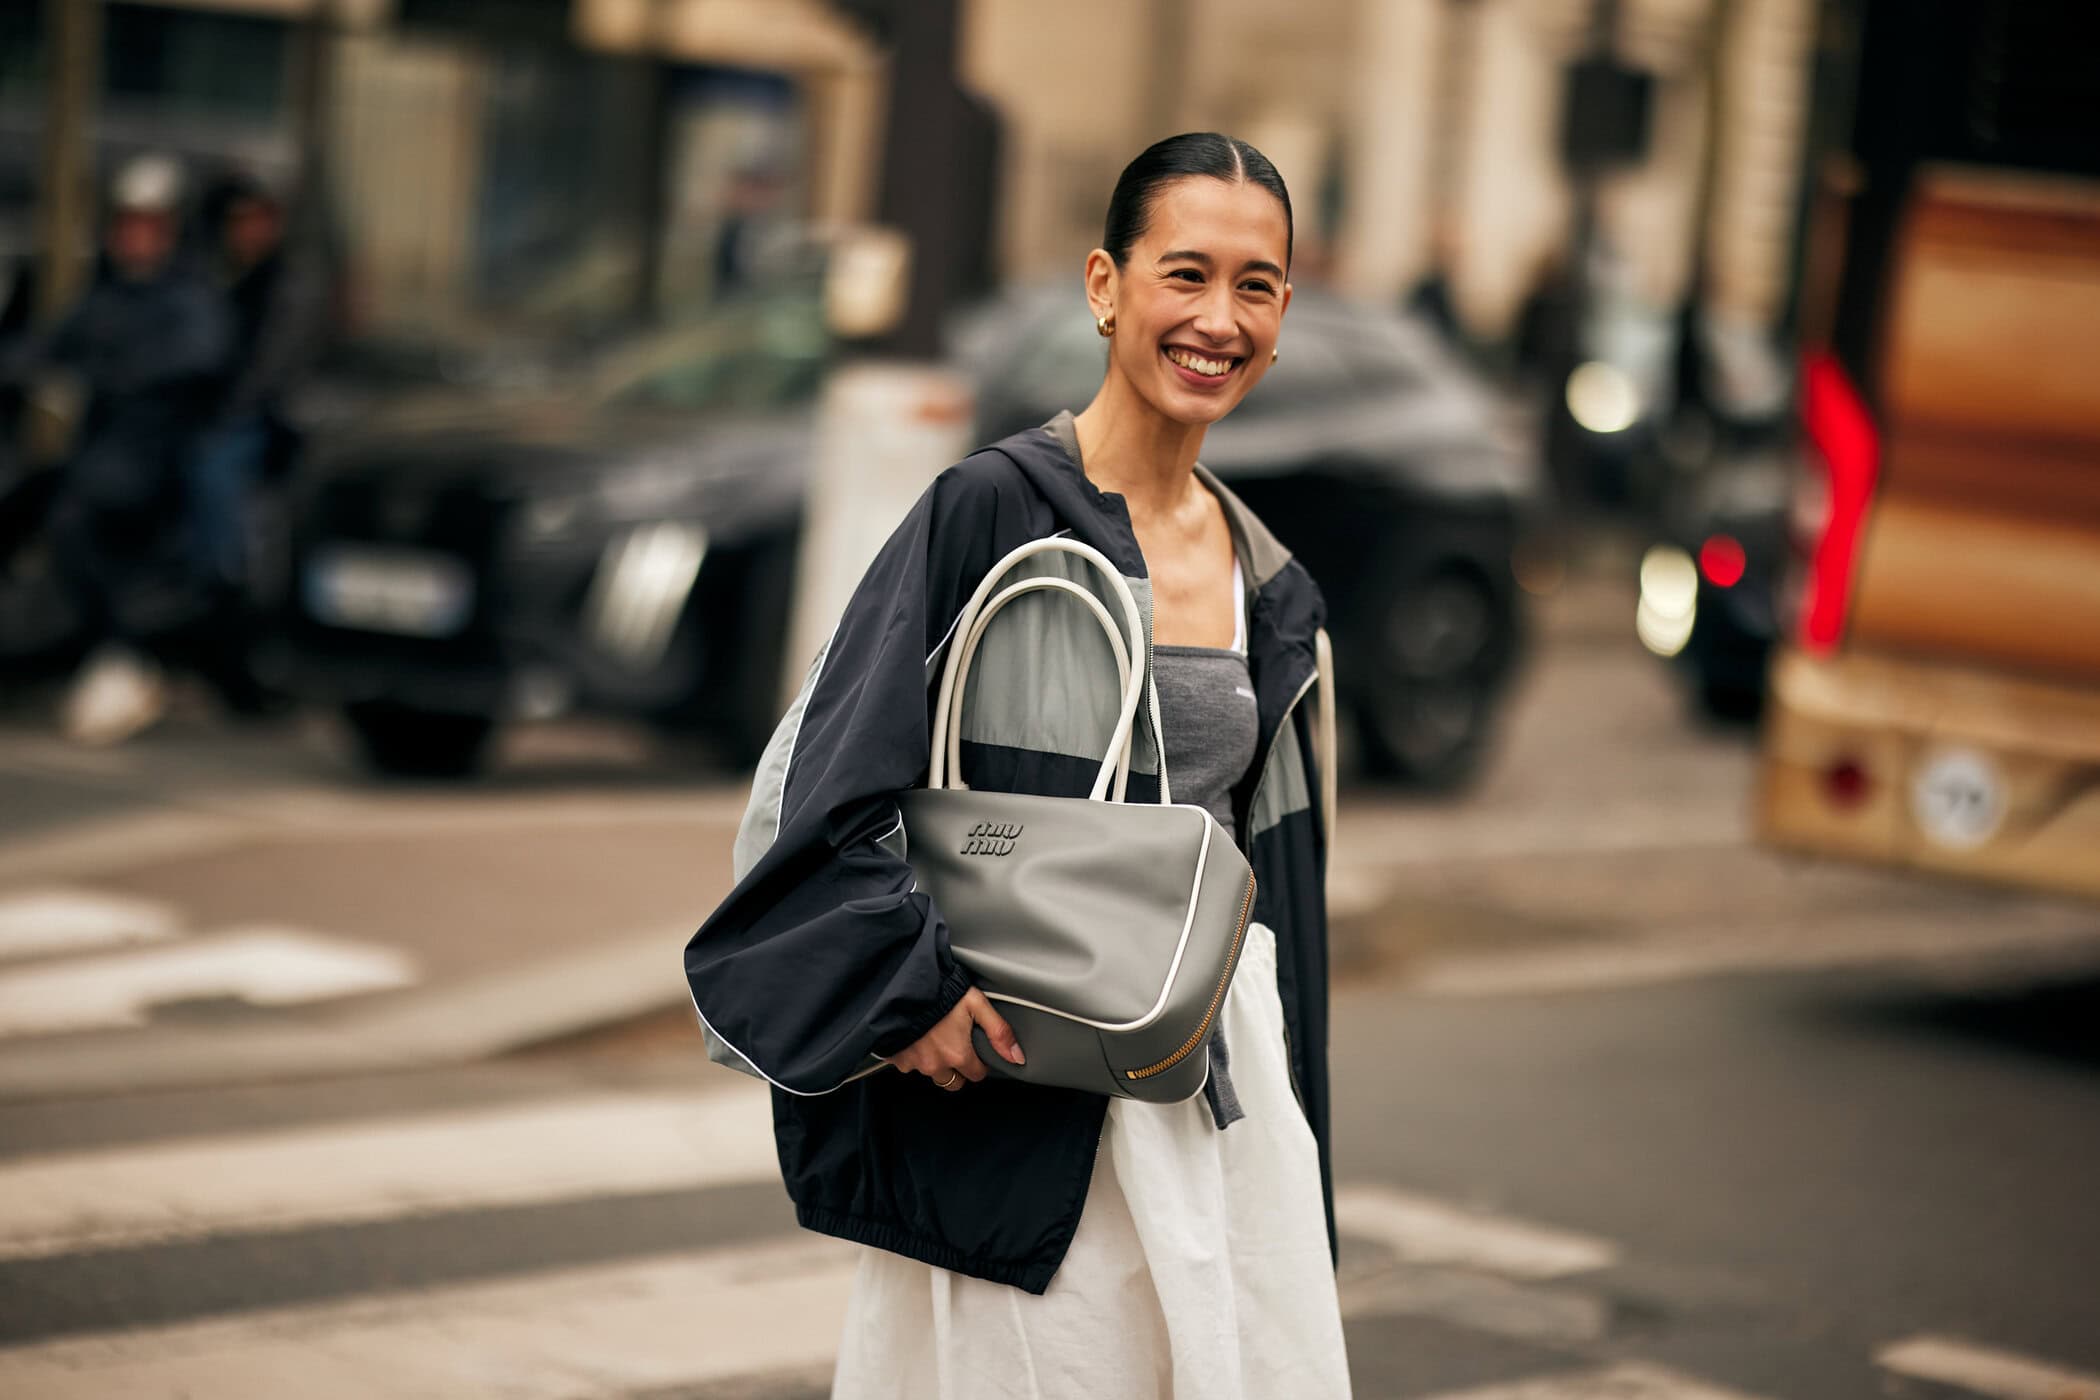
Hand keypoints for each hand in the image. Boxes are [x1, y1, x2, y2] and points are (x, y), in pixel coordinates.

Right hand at [886, 988, 1024, 1089]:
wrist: (902, 984)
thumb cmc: (939, 991)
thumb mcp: (977, 1003)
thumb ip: (999, 1031)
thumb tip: (1017, 1056)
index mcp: (957, 1054)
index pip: (976, 1075)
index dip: (978, 1063)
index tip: (974, 1050)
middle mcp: (935, 1064)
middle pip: (953, 1081)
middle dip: (956, 1068)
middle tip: (954, 1045)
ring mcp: (913, 1063)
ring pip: (929, 1073)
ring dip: (933, 1061)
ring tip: (933, 1037)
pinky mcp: (895, 1058)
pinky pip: (907, 1064)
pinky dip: (912, 1054)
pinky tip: (915, 1036)